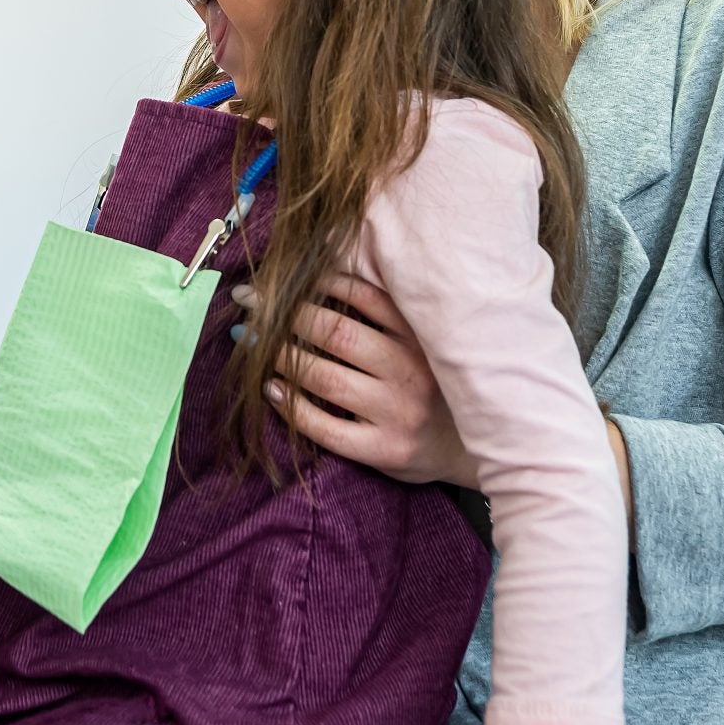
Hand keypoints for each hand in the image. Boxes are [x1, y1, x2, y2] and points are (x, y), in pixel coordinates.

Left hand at [233, 274, 472, 487]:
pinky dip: (291, 406)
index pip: (364, 296)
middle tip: (250, 302)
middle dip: (286, 315)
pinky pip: (326, 428)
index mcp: (419, 336)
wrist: (473, 448)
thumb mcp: (422, 342)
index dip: (316, 281)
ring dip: (282, 357)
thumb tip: (317, 275)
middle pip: (337, 334)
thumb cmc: (434, 386)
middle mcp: (411, 371)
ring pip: (326, 378)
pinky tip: (270, 389)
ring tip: (251, 343)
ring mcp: (397, 413)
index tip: (278, 276)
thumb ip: (385, 315)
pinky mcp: (384, 449)